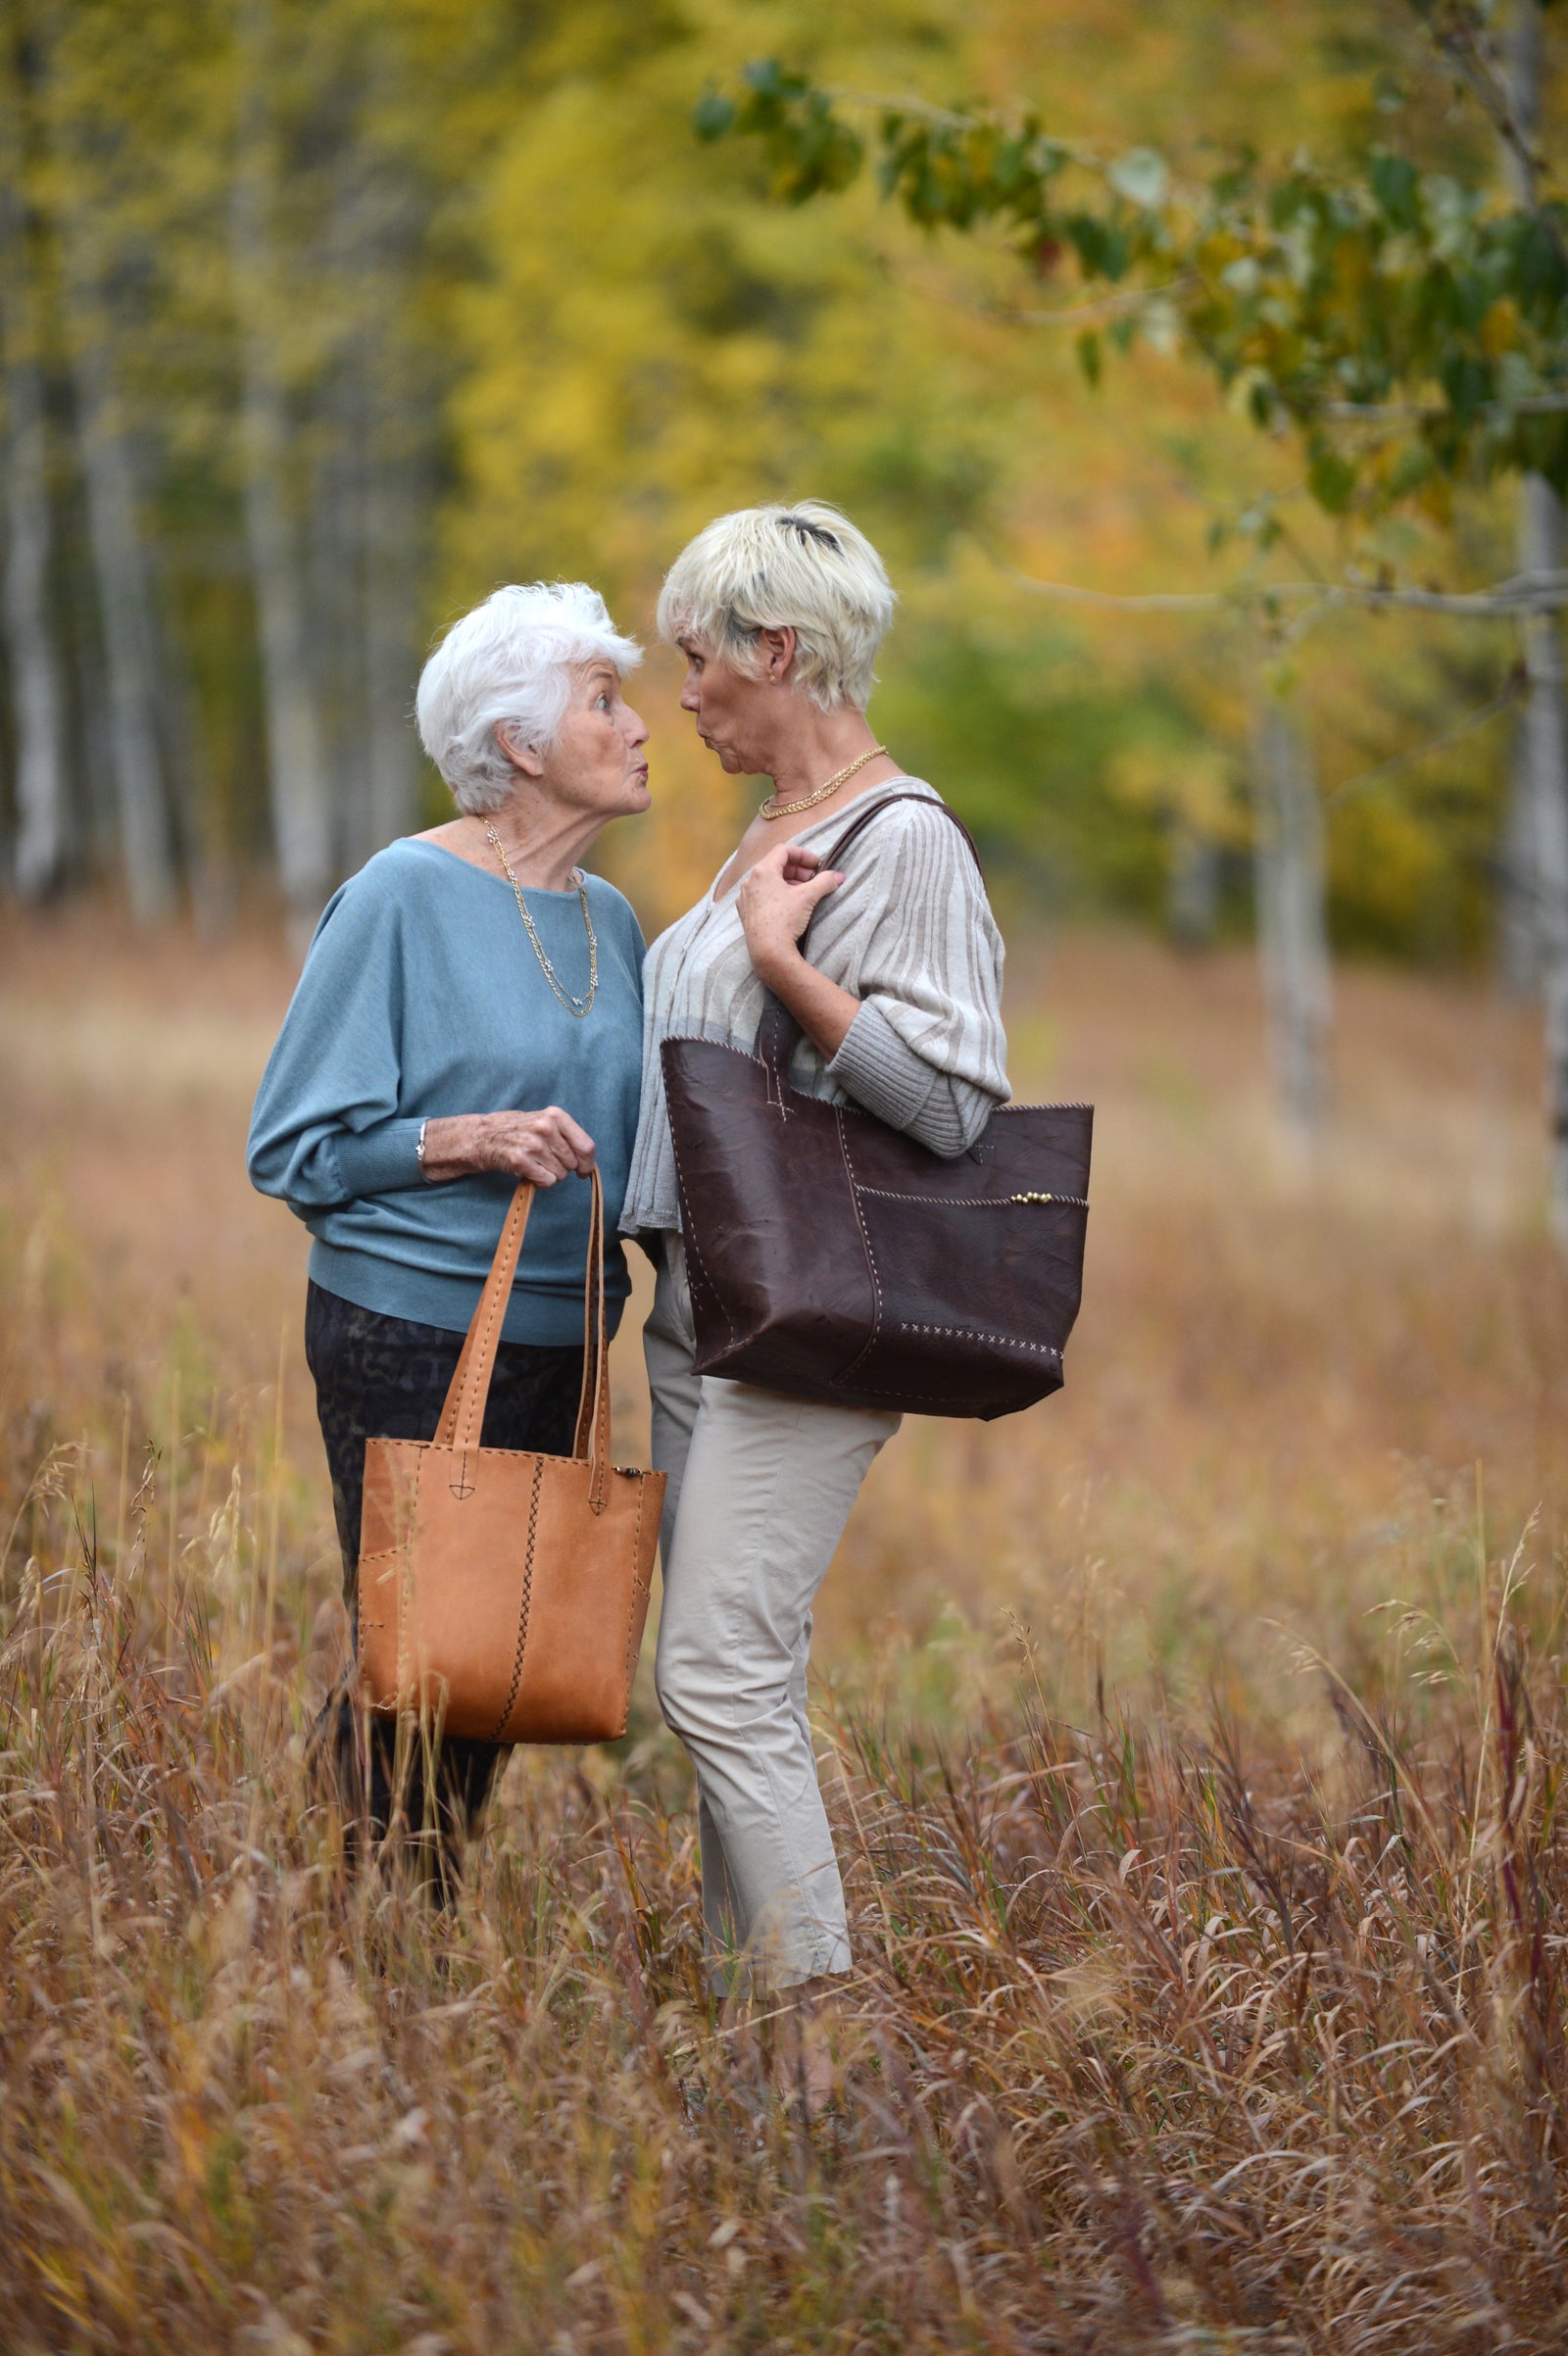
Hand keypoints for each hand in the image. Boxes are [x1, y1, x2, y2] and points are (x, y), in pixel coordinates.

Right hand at [420, 1108, 595, 1186]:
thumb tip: (587, 1159)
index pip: (586, 1146)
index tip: (583, 1170)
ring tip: (535, 1164)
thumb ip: (566, 1135)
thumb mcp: (544, 1121)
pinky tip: (529, 1171)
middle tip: (546, 1162)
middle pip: (573, 1163)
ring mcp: (533, 1144)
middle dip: (564, 1168)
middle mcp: (545, 1128)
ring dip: (550, 1175)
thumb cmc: (517, 1130)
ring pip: (560, 1175)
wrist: (482, 1136)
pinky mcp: (521, 1160)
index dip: (588, 1163)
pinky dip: (540, 1181)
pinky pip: (547, 1181)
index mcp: (555, 1116)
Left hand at [737, 841, 843, 985]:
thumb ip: (824, 882)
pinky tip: (789, 906)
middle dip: (797, 869)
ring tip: (804, 893)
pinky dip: (777, 894)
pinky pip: (762, 895)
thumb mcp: (808, 897)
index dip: (803, 855)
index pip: (784, 850)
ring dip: (788, 882)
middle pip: (776, 864)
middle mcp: (750, 881)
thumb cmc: (784, 921)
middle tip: (813, 879)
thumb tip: (838, 877)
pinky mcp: (746, 913)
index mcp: (762, 870)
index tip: (817, 865)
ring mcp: (746, 897)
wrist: (768, 952)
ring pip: (769, 881)